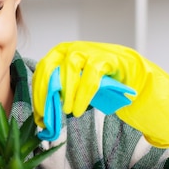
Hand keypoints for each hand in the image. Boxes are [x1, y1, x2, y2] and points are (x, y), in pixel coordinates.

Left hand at [32, 41, 168, 147]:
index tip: (39, 112)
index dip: (38, 92)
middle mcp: (72, 48)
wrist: (130, 75)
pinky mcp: (105, 58)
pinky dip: (83, 94)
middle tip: (49, 112)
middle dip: (48, 91)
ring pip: (70, 68)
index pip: (43, 70)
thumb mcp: (74, 89)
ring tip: (68, 111)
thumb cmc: (98, 83)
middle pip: (52, 66)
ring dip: (66, 92)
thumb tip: (40, 120)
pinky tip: (79, 109)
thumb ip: (59, 97)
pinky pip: (91, 76)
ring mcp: (89, 51)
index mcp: (60, 54)